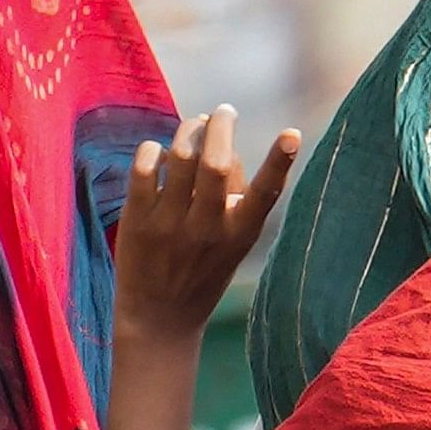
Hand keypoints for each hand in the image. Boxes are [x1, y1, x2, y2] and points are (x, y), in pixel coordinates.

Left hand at [114, 107, 298, 348]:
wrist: (159, 318)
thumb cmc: (202, 272)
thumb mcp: (234, 244)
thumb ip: (237, 197)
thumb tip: (221, 140)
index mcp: (240, 233)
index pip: (266, 193)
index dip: (280, 161)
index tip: (291, 133)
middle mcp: (207, 227)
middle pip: (216, 161)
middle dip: (221, 125)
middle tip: (224, 111)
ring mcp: (170, 223)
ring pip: (181, 156)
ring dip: (189, 130)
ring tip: (193, 126)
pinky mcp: (139, 220)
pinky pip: (145, 167)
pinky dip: (154, 150)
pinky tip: (159, 154)